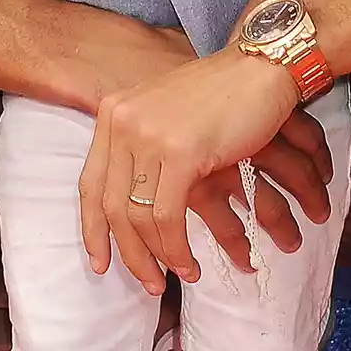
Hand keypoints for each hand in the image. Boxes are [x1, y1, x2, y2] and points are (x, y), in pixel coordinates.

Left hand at [79, 47, 312, 290]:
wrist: (261, 67)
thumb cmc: (223, 93)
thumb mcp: (166, 114)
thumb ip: (141, 144)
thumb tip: (133, 196)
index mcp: (113, 113)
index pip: (89, 183)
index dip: (93, 229)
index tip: (101, 261)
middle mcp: (122, 123)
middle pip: (109, 205)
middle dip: (127, 253)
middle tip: (146, 282)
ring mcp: (148, 136)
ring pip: (137, 216)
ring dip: (157, 255)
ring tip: (176, 275)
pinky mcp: (180, 153)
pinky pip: (167, 216)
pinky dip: (176, 247)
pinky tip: (190, 262)